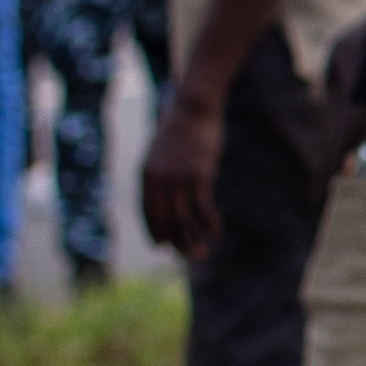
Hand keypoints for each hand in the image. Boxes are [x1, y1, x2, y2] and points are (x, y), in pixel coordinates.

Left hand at [141, 92, 228, 258]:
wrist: (193, 108)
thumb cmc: (181, 129)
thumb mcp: (162, 152)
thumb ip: (160, 172)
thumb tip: (165, 189)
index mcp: (147, 175)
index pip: (148, 213)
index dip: (155, 232)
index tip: (164, 247)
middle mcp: (159, 180)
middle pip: (165, 220)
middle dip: (177, 243)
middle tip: (191, 256)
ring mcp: (178, 178)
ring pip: (182, 219)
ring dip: (193, 239)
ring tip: (205, 251)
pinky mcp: (199, 175)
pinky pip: (202, 207)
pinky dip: (209, 223)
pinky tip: (218, 231)